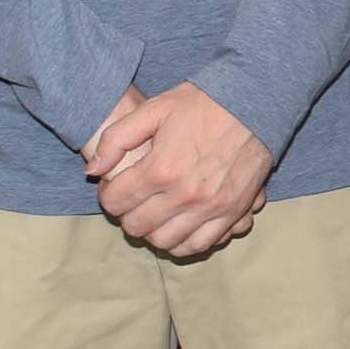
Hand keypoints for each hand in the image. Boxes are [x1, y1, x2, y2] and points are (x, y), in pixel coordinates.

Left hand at [85, 83, 269, 257]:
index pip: (115, 202)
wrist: (256, 103)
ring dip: (152, 232)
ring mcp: (210, 207)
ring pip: (165, 242)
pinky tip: (178, 226)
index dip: (108, 196)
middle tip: (133, 201)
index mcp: (161, 168)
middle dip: (126, 215)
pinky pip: (199, 245)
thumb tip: (93, 171)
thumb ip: (117, 139)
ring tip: (154, 214)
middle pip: (137, 226)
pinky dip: (182, 242)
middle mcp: (184, 194)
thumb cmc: (204, 103)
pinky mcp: (232, 212)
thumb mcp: (154, 109)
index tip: (115, 187)